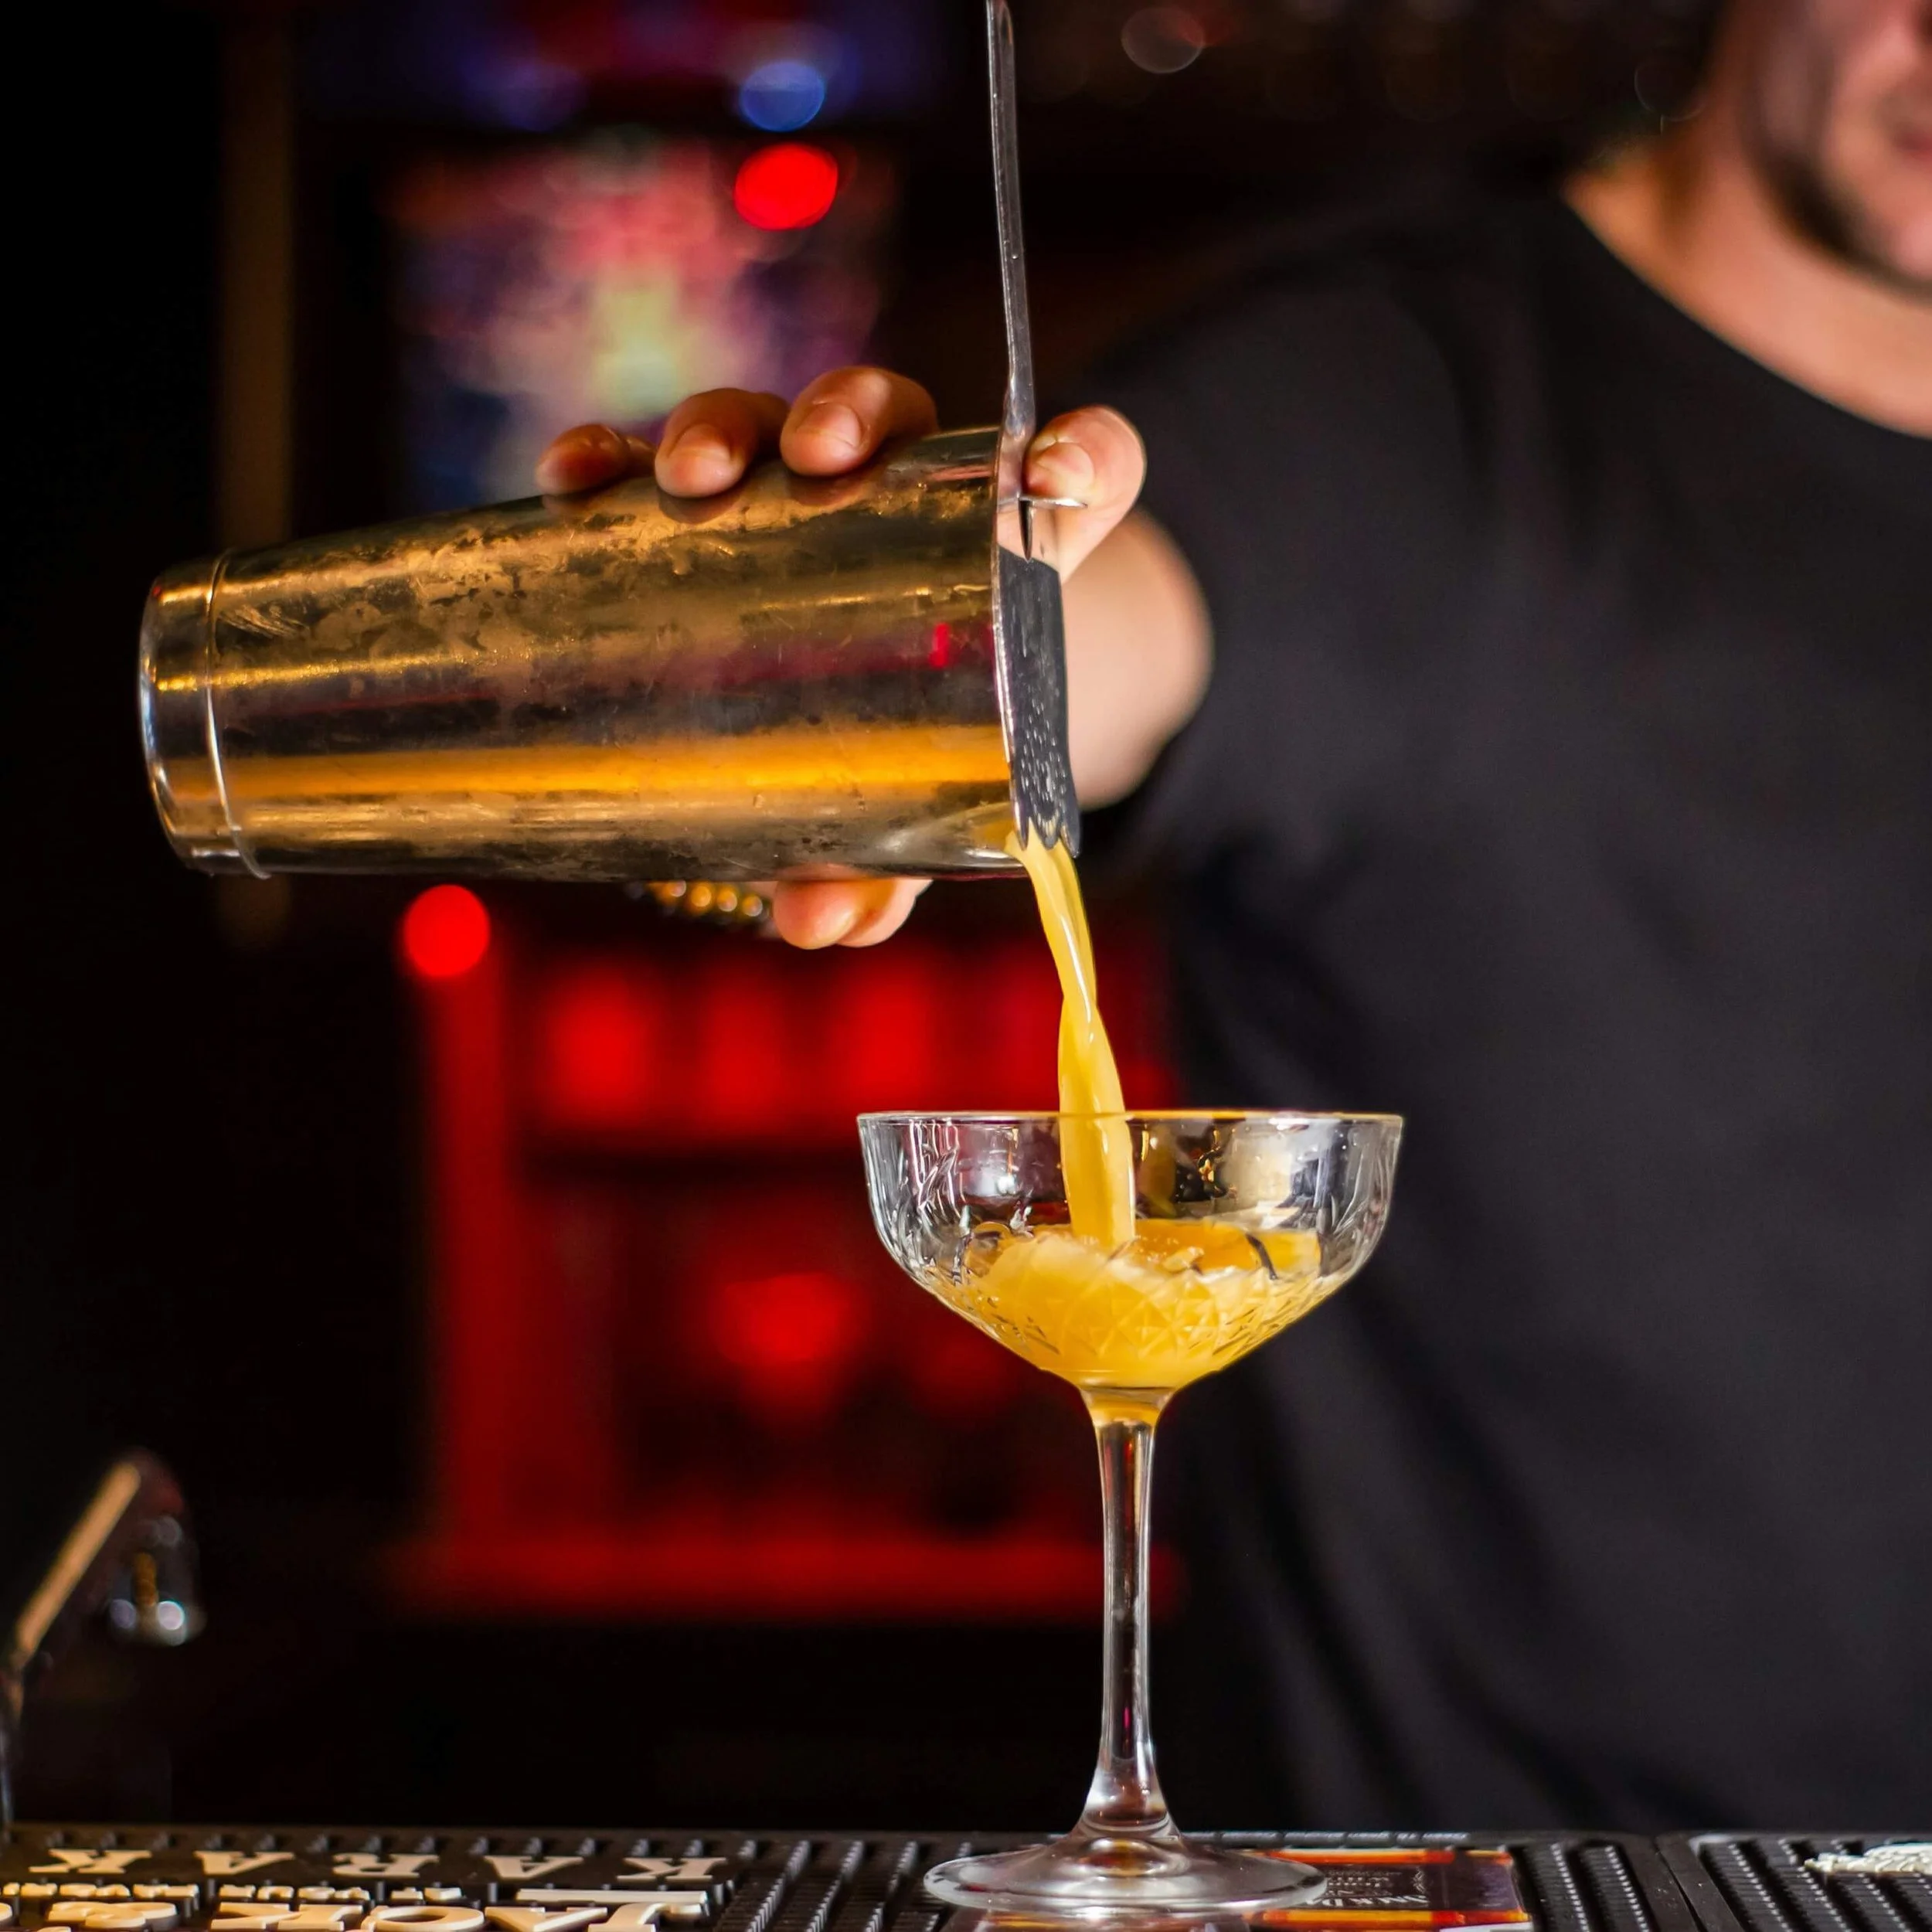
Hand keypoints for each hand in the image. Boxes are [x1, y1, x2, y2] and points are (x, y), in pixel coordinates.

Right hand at [537, 368, 1146, 947]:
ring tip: (688, 479)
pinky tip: (572, 481)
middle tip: (818, 462)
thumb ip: (887, 869)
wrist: (848, 719)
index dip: (1087, 451)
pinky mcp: (701, 505)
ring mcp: (791, 485)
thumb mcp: (916, 813)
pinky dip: (609, 462)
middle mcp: (899, 491)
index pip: (1085, 471)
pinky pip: (648, 463)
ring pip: (764, 420)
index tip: (1053, 474)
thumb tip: (813, 921)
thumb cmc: (913, 756)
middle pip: (889, 414)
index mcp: (1006, 549)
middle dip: (849, 415)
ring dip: (722, 428)